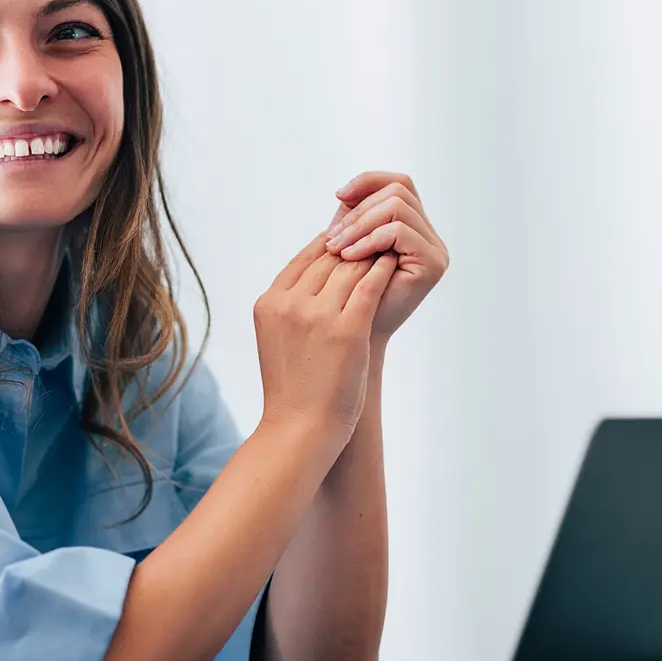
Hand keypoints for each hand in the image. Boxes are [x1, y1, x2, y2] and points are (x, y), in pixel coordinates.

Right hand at [254, 232, 397, 449]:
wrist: (299, 427)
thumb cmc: (292, 387)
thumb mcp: (276, 337)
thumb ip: (289, 304)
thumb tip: (312, 275)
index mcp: (268, 303)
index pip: (303, 259)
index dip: (328, 245)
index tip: (347, 239)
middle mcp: (290, 304)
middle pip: (328, 259)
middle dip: (352, 246)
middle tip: (374, 233)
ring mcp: (318, 315)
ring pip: (350, 267)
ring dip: (370, 253)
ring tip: (387, 243)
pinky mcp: (347, 329)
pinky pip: (369, 286)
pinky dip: (382, 270)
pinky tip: (392, 262)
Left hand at [324, 171, 447, 343]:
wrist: (354, 341)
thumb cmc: (348, 300)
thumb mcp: (348, 249)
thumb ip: (352, 220)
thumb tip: (344, 193)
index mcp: (413, 228)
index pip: (398, 184)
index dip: (368, 182)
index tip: (338, 196)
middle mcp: (430, 236)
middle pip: (399, 190)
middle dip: (359, 209)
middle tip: (332, 237)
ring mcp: (435, 249)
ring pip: (398, 206)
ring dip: (360, 224)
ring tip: (337, 248)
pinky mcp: (433, 263)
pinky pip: (399, 231)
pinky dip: (370, 239)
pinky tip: (350, 256)